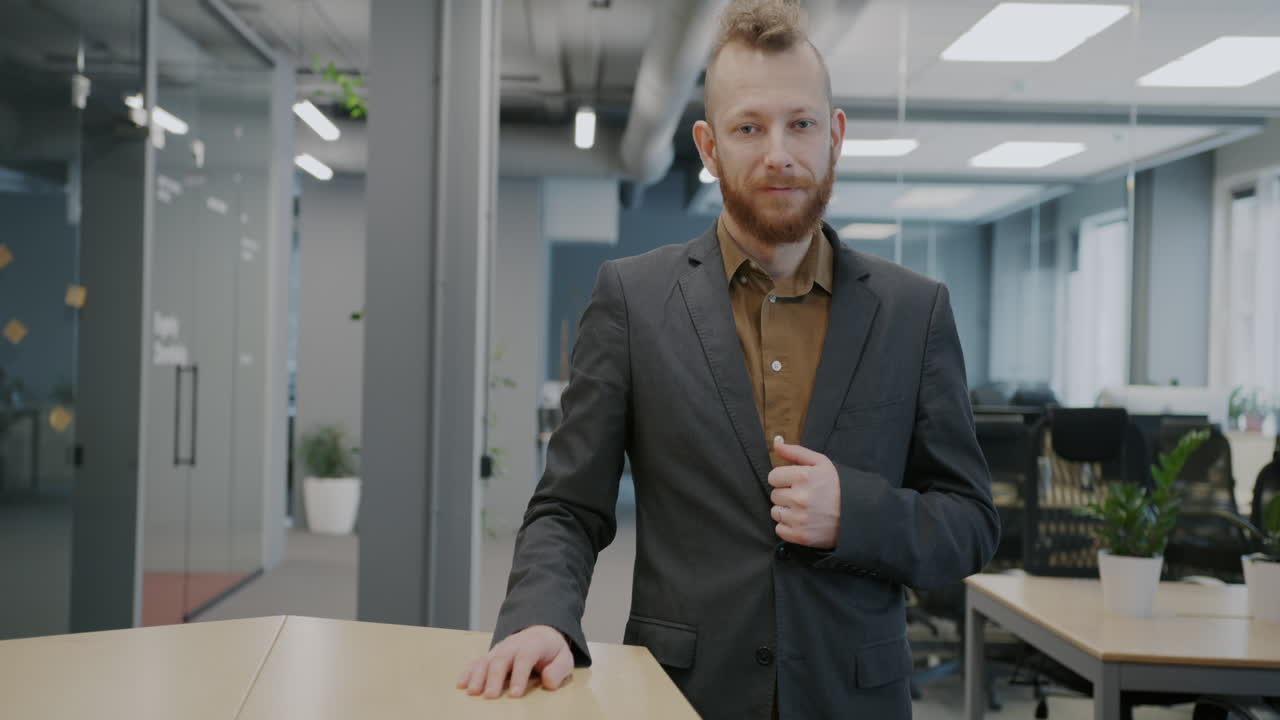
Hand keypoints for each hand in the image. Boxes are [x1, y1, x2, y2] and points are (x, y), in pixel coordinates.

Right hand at [457, 625, 573, 698]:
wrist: (541, 632)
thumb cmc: (552, 650)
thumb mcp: (564, 658)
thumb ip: (559, 669)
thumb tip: (548, 682)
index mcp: (533, 644)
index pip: (525, 658)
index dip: (519, 676)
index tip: (516, 694)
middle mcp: (513, 644)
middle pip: (501, 659)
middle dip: (494, 678)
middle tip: (490, 696)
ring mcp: (500, 649)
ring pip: (486, 659)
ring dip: (478, 676)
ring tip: (473, 692)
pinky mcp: (491, 655)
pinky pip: (477, 661)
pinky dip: (468, 672)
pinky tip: (461, 683)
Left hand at [768, 438, 840, 548]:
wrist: (858, 513)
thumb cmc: (837, 486)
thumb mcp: (821, 463)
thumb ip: (795, 452)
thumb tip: (776, 443)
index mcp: (803, 477)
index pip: (773, 477)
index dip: (783, 479)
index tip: (795, 482)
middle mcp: (799, 498)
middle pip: (774, 495)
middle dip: (786, 494)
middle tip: (803, 496)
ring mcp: (800, 518)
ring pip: (775, 512)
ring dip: (786, 511)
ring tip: (803, 509)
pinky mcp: (800, 536)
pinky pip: (779, 529)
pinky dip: (788, 527)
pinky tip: (802, 521)